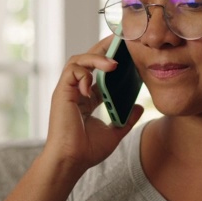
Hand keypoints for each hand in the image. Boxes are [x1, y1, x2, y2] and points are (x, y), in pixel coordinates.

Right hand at [42, 37, 143, 174]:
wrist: (71, 161)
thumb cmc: (87, 150)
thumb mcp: (114, 132)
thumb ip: (126, 119)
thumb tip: (140, 107)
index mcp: (87, 99)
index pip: (99, 72)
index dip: (111, 60)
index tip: (128, 53)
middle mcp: (76, 91)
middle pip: (88, 60)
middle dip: (104, 47)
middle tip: (121, 39)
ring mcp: (68, 90)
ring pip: (79, 60)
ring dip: (96, 57)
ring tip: (114, 62)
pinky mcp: (62, 92)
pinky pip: (72, 70)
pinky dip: (85, 71)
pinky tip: (95, 83)